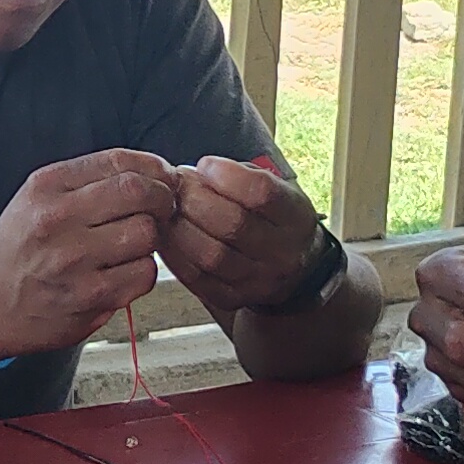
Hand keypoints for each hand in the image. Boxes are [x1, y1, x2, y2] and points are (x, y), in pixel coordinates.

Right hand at [0, 152, 176, 361]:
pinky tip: (124, 270)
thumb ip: (84, 180)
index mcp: (46, 187)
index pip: (117, 161)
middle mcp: (57, 220)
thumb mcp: (36, 198)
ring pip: (146, 233)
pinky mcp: (91, 297)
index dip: (152, 166)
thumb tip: (148, 169)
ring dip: (151, 237)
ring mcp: (74, 260)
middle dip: (162, 197)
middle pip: (139, 192)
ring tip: (134, 243)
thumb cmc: (20, 250)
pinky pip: (143, 273)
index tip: (162, 175)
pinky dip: (143, 271)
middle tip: (164, 207)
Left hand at [163, 154, 324, 316]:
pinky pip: (196, 278)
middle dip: (195, 199)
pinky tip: (167, 235)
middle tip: (178, 185)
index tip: (205, 165)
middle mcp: (281, 252)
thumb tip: (194, 174)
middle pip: (233, 225)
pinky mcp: (233, 298)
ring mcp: (258, 280)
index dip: (226, 175)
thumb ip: (239, 176)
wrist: (295, 269)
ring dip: (180, 227)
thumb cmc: (273, 217)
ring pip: (211, 256)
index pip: (261, 193)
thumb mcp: (275, 188)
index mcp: (294, 216)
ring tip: (169, 209)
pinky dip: (174, 254)